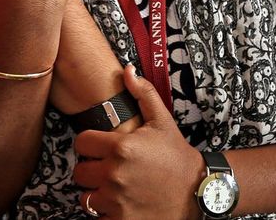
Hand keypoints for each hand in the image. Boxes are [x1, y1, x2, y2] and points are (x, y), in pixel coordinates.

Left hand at [74, 66, 203, 219]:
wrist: (196, 192)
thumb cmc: (177, 156)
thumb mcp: (162, 122)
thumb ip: (143, 94)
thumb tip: (127, 70)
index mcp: (121, 146)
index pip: (81, 143)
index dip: (91, 144)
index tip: (101, 148)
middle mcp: (114, 173)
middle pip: (79, 171)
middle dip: (92, 169)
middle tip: (110, 169)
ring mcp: (115, 200)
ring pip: (85, 197)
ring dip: (97, 193)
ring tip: (115, 188)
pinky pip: (97, 217)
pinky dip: (106, 213)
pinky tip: (122, 203)